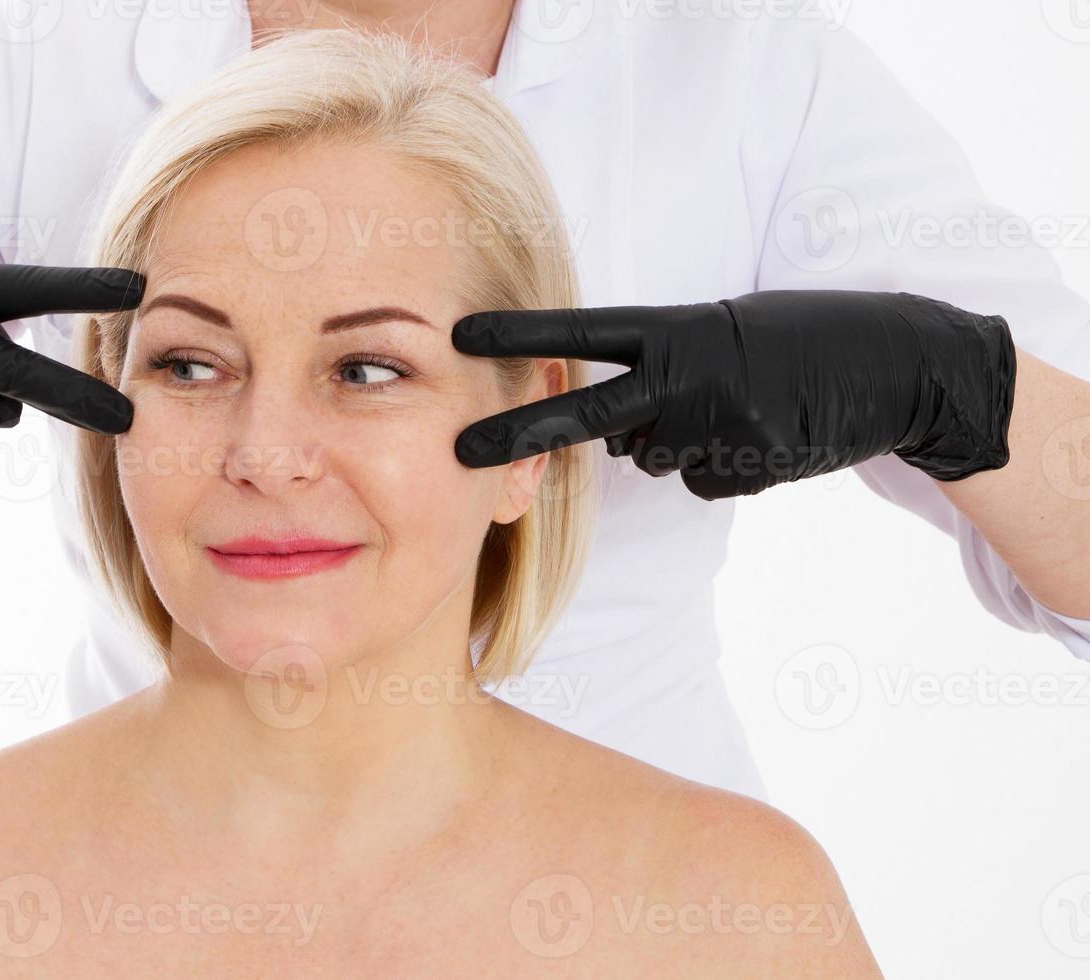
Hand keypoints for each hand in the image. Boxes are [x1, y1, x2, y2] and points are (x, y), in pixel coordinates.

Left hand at [450, 290, 1015, 499]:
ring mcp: (717, 426)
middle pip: (587, 416)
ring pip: (653, 458)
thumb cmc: (800, 339)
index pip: (583, 334)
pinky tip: (763, 437)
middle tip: (461, 449)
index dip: (520, 336)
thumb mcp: (722, 334)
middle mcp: (688, 377)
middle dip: (520, 434)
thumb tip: (614, 437)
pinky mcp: (747, 467)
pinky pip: (701, 481)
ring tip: (737, 410)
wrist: (897, 364)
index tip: (459, 333)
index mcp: (678, 330)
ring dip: (676, 444)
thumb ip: (661, 372)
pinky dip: (721, 466)